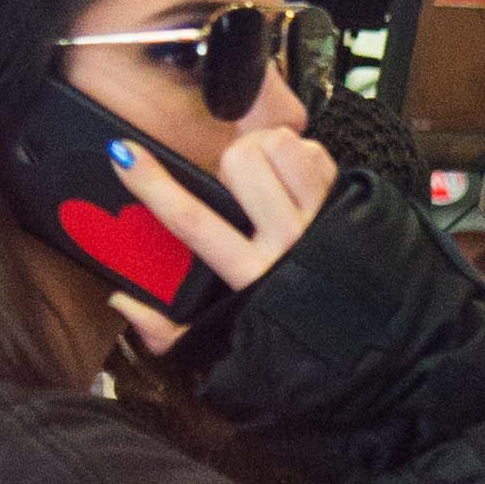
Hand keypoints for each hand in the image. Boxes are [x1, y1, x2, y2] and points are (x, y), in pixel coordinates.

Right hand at [107, 126, 336, 352]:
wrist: (362, 328)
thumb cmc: (288, 325)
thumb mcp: (226, 339)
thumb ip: (167, 330)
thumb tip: (122, 302)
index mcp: (249, 275)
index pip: (192, 221)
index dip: (153, 185)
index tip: (123, 154)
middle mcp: (286, 240)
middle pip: (239, 163)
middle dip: (230, 163)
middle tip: (237, 186)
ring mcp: (318, 214)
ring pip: (276, 145)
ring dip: (266, 152)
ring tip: (268, 177)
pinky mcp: (342, 197)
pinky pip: (309, 149)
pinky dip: (298, 155)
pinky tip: (295, 181)